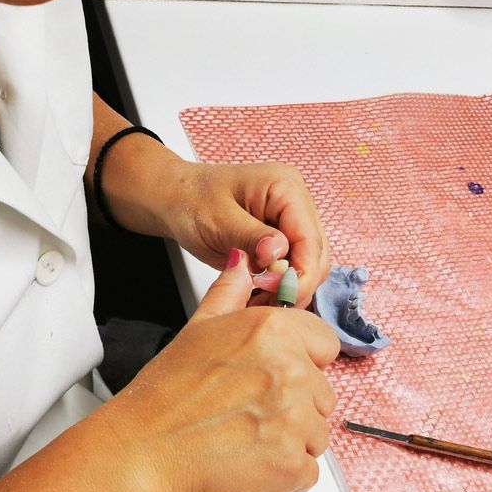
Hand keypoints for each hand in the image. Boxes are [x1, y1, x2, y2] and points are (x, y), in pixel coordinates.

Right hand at [115, 250, 339, 491]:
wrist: (144, 450)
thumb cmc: (166, 394)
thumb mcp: (197, 328)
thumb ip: (230, 293)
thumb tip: (243, 265)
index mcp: (274, 331)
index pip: (326, 346)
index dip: (302, 363)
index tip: (273, 377)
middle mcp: (292, 371)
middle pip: (322, 395)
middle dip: (294, 407)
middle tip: (248, 413)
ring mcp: (295, 421)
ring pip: (317, 435)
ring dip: (290, 442)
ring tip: (244, 438)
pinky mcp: (292, 465)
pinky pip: (307, 472)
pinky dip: (284, 475)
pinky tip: (249, 463)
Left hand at [162, 162, 329, 307]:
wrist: (175, 200)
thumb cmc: (191, 200)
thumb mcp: (218, 220)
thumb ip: (252, 237)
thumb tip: (280, 255)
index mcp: (285, 187)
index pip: (310, 237)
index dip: (301, 271)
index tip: (281, 294)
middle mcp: (295, 203)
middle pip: (316, 254)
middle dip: (298, 283)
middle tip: (271, 304)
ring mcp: (290, 222)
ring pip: (309, 265)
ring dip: (291, 287)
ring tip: (264, 303)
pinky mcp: (282, 240)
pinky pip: (293, 268)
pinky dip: (281, 286)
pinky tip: (263, 298)